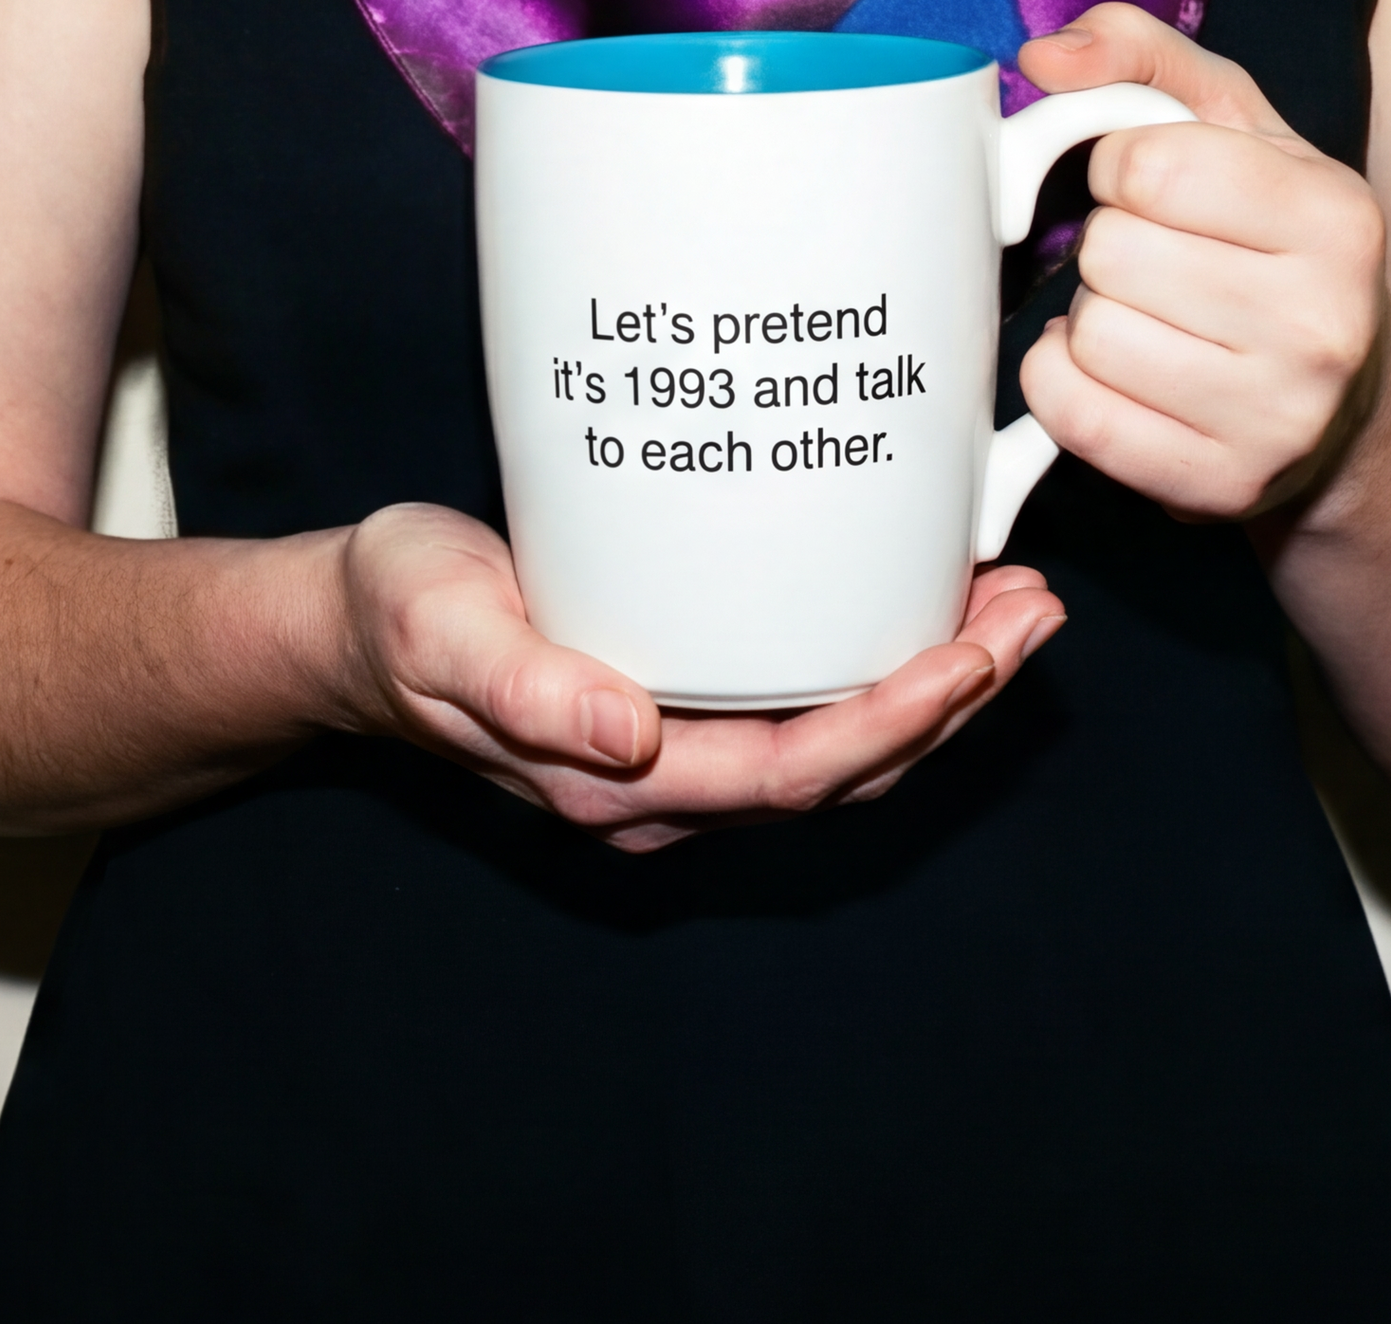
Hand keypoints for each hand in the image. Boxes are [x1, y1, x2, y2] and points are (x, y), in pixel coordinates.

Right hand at [341, 503, 1063, 852]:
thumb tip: (629, 736)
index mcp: (617, 781)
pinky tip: (924, 606)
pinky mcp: (687, 706)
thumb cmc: (397, 616)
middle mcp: (666, 784)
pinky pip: (809, 703)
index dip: (892, 723)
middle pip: (843, 767)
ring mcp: (681, 753)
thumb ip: (525, 685)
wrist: (356, 629)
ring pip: (840, 742)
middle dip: (951, 699)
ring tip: (1015, 608)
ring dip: (937, 684)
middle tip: (1033, 614)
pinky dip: (882, 662)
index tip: (972, 656)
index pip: (790, 773)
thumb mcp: (442, 631)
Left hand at [1017, 3, 1387, 519]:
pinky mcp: (1219, 487)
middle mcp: (1322, 323)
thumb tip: (1043, 59)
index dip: (1121, 170)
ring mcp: (1277, 418)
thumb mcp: (1234, 130)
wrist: (1344, 404)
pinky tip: (1118, 375)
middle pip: (1108, 254)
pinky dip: (1065, 386)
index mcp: (1336, 215)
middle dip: (1110, 250)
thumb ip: (1139, 58)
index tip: (1153, 192)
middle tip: (1158, 269)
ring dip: (1091, 320)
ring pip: (1085, 335)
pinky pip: (1071, 413)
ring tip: (1150, 322)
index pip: (1147, 164)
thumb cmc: (1271, 246)